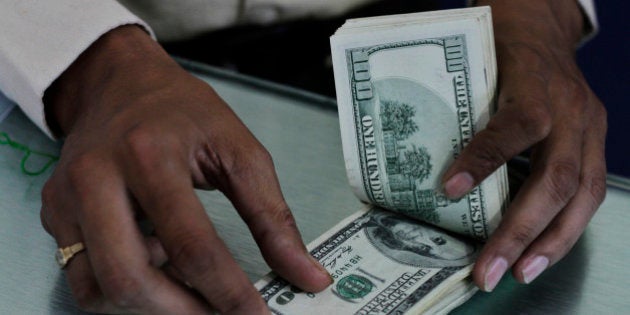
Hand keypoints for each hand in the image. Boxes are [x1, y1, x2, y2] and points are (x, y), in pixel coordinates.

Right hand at [40, 25, 330, 313]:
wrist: (120, 83)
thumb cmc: (182, 111)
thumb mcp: (238, 149)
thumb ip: (273, 217)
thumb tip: (306, 274)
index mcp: (150, 155)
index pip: (192, 245)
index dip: (229, 293)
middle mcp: (97, 178)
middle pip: (130, 277)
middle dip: (184, 312)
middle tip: (222, 313)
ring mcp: (67, 200)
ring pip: (99, 288)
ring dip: (152, 304)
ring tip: (186, 279)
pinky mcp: (54, 215)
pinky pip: (83, 277)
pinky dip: (123, 287)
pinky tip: (153, 261)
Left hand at [442, 0, 606, 290]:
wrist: (542, 26)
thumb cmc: (501, 45)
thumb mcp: (476, 65)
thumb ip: (460, 107)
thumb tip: (422, 165)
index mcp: (535, 87)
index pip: (512, 128)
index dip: (482, 161)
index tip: (448, 190)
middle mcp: (571, 111)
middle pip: (556, 179)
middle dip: (521, 232)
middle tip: (490, 269)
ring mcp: (590, 128)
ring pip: (583, 195)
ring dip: (552, 243)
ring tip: (520, 273)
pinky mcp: (595, 141)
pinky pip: (588, 193)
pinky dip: (564, 227)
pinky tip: (539, 251)